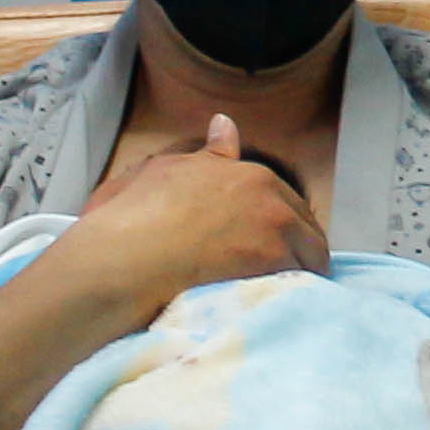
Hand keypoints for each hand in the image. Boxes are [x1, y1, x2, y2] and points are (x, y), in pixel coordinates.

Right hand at [42, 116, 328, 322]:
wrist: (119, 262)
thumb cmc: (126, 221)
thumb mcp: (161, 171)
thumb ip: (205, 153)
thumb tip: (225, 123)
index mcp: (240, 170)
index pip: (281, 200)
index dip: (274, 228)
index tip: (262, 248)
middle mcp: (265, 190)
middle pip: (303, 226)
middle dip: (291, 250)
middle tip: (267, 277)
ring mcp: (274, 225)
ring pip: (309, 255)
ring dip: (296, 273)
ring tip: (271, 296)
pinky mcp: (275, 260)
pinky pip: (304, 280)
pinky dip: (294, 293)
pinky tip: (274, 306)